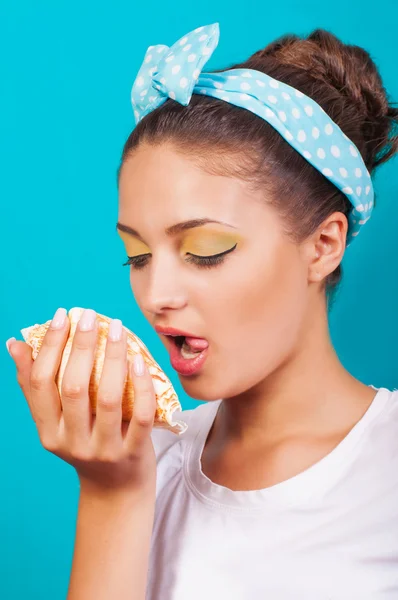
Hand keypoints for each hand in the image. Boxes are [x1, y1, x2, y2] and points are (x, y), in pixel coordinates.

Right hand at [7, 308, 156, 495]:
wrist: (116, 490)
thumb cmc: (86, 442)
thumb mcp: (56, 421)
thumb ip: (36, 386)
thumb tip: (16, 344)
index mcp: (47, 431)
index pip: (41, 383)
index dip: (50, 346)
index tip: (62, 315)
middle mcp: (70, 442)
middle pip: (72, 388)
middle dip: (80, 346)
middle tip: (89, 315)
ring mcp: (103, 450)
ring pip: (107, 398)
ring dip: (112, 358)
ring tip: (116, 328)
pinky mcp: (133, 453)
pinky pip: (141, 415)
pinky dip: (141, 386)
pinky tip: (139, 361)